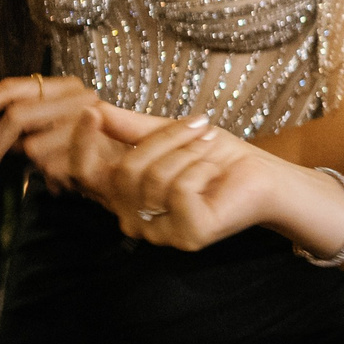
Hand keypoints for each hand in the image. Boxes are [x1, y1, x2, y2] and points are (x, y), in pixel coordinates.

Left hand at [0, 74, 107, 187]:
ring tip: (41, 175)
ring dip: (31, 167)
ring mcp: (88, 117)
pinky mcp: (96, 143)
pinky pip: (53, 168)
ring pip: (33, 146)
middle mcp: (76, 94)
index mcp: (62, 86)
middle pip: (16, 114)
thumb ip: (5, 132)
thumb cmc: (84, 150)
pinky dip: (50, 178)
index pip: (11, 88)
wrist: (132, 167)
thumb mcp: (42, 135)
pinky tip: (61, 181)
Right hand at [89, 105, 285, 250]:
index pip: (86, 175)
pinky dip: (201, 169)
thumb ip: (129, 126)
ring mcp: (160, 233)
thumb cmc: (216, 156)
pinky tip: (215, 173)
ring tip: (209, 147)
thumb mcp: (168, 133)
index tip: (92, 110)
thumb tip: (94, 108)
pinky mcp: (188, 235)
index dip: (82, 144)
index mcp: (125, 196)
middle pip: (124, 171)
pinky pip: (179, 190)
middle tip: (198, 125)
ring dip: (187, 150)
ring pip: (153, 178)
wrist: (262, 174)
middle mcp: (135, 219)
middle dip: (164, 137)